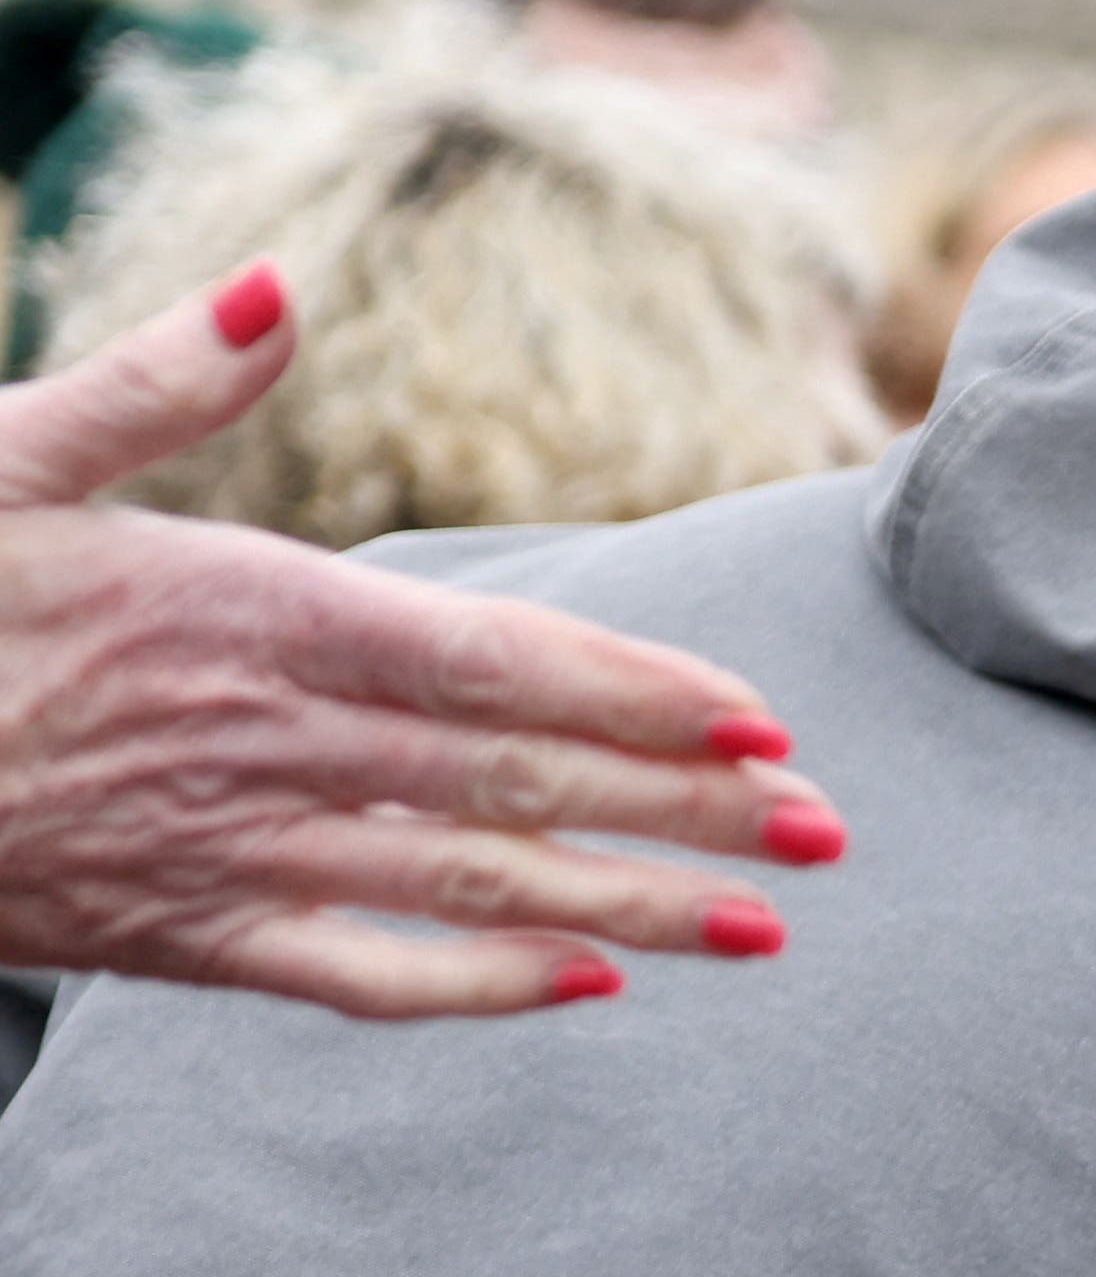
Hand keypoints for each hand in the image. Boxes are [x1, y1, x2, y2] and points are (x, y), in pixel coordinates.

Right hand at [0, 267, 849, 1012]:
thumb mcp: (9, 451)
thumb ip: (161, 382)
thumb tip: (277, 288)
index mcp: (241, 610)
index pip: (492, 661)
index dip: (638, 695)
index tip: (763, 721)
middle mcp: (259, 739)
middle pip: (520, 783)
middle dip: (690, 810)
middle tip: (833, 836)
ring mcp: (224, 848)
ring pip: (470, 887)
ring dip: (631, 907)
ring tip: (766, 929)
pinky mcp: (175, 936)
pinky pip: (353, 975)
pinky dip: (475, 987)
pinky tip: (586, 989)